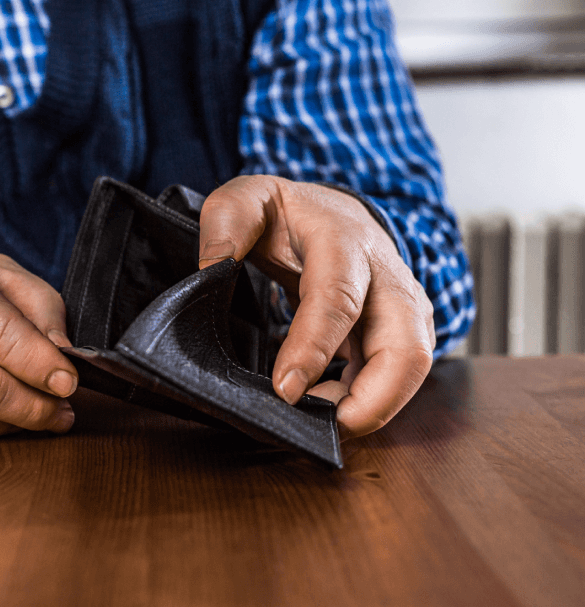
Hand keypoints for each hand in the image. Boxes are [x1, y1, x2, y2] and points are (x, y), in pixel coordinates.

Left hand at [197, 176, 434, 436]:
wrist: (333, 211)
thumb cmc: (287, 213)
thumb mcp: (247, 198)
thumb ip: (226, 223)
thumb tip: (211, 267)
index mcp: (343, 239)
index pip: (338, 299)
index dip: (314, 348)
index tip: (286, 390)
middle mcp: (387, 274)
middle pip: (406, 344)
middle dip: (374, 397)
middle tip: (324, 426)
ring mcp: (404, 304)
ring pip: (414, 366)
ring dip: (376, 405)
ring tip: (322, 421)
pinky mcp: (405, 331)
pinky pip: (401, 375)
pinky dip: (373, 400)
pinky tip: (332, 411)